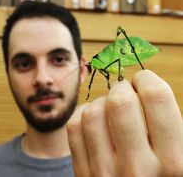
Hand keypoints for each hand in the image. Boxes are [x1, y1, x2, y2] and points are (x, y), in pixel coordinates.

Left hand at [67, 70, 182, 176]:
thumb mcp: (180, 158)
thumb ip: (169, 126)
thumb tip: (146, 88)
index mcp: (175, 162)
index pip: (156, 97)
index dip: (148, 79)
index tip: (144, 81)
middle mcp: (138, 168)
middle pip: (120, 101)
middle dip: (122, 87)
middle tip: (126, 91)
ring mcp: (105, 173)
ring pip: (93, 112)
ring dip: (102, 101)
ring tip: (111, 107)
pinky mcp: (84, 174)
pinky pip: (74, 127)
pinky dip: (83, 114)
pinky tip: (94, 118)